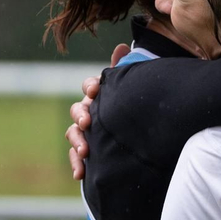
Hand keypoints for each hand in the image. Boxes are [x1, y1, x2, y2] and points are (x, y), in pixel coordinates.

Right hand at [66, 43, 128, 180]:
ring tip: (85, 151)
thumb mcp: (135, 94)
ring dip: (77, 141)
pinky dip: (76, 164)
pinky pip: (76, 158)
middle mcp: (92, 112)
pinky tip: (80, 173)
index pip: (90, 86)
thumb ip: (125, 71)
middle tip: (87, 122)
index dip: (90, 86)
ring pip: (74, 134)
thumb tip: (121, 46)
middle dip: (80, 115)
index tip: (95, 91)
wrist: (147, 148)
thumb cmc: (138, 113)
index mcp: (103, 96)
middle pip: (78, 109)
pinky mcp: (88, 154)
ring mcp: (88, 134)